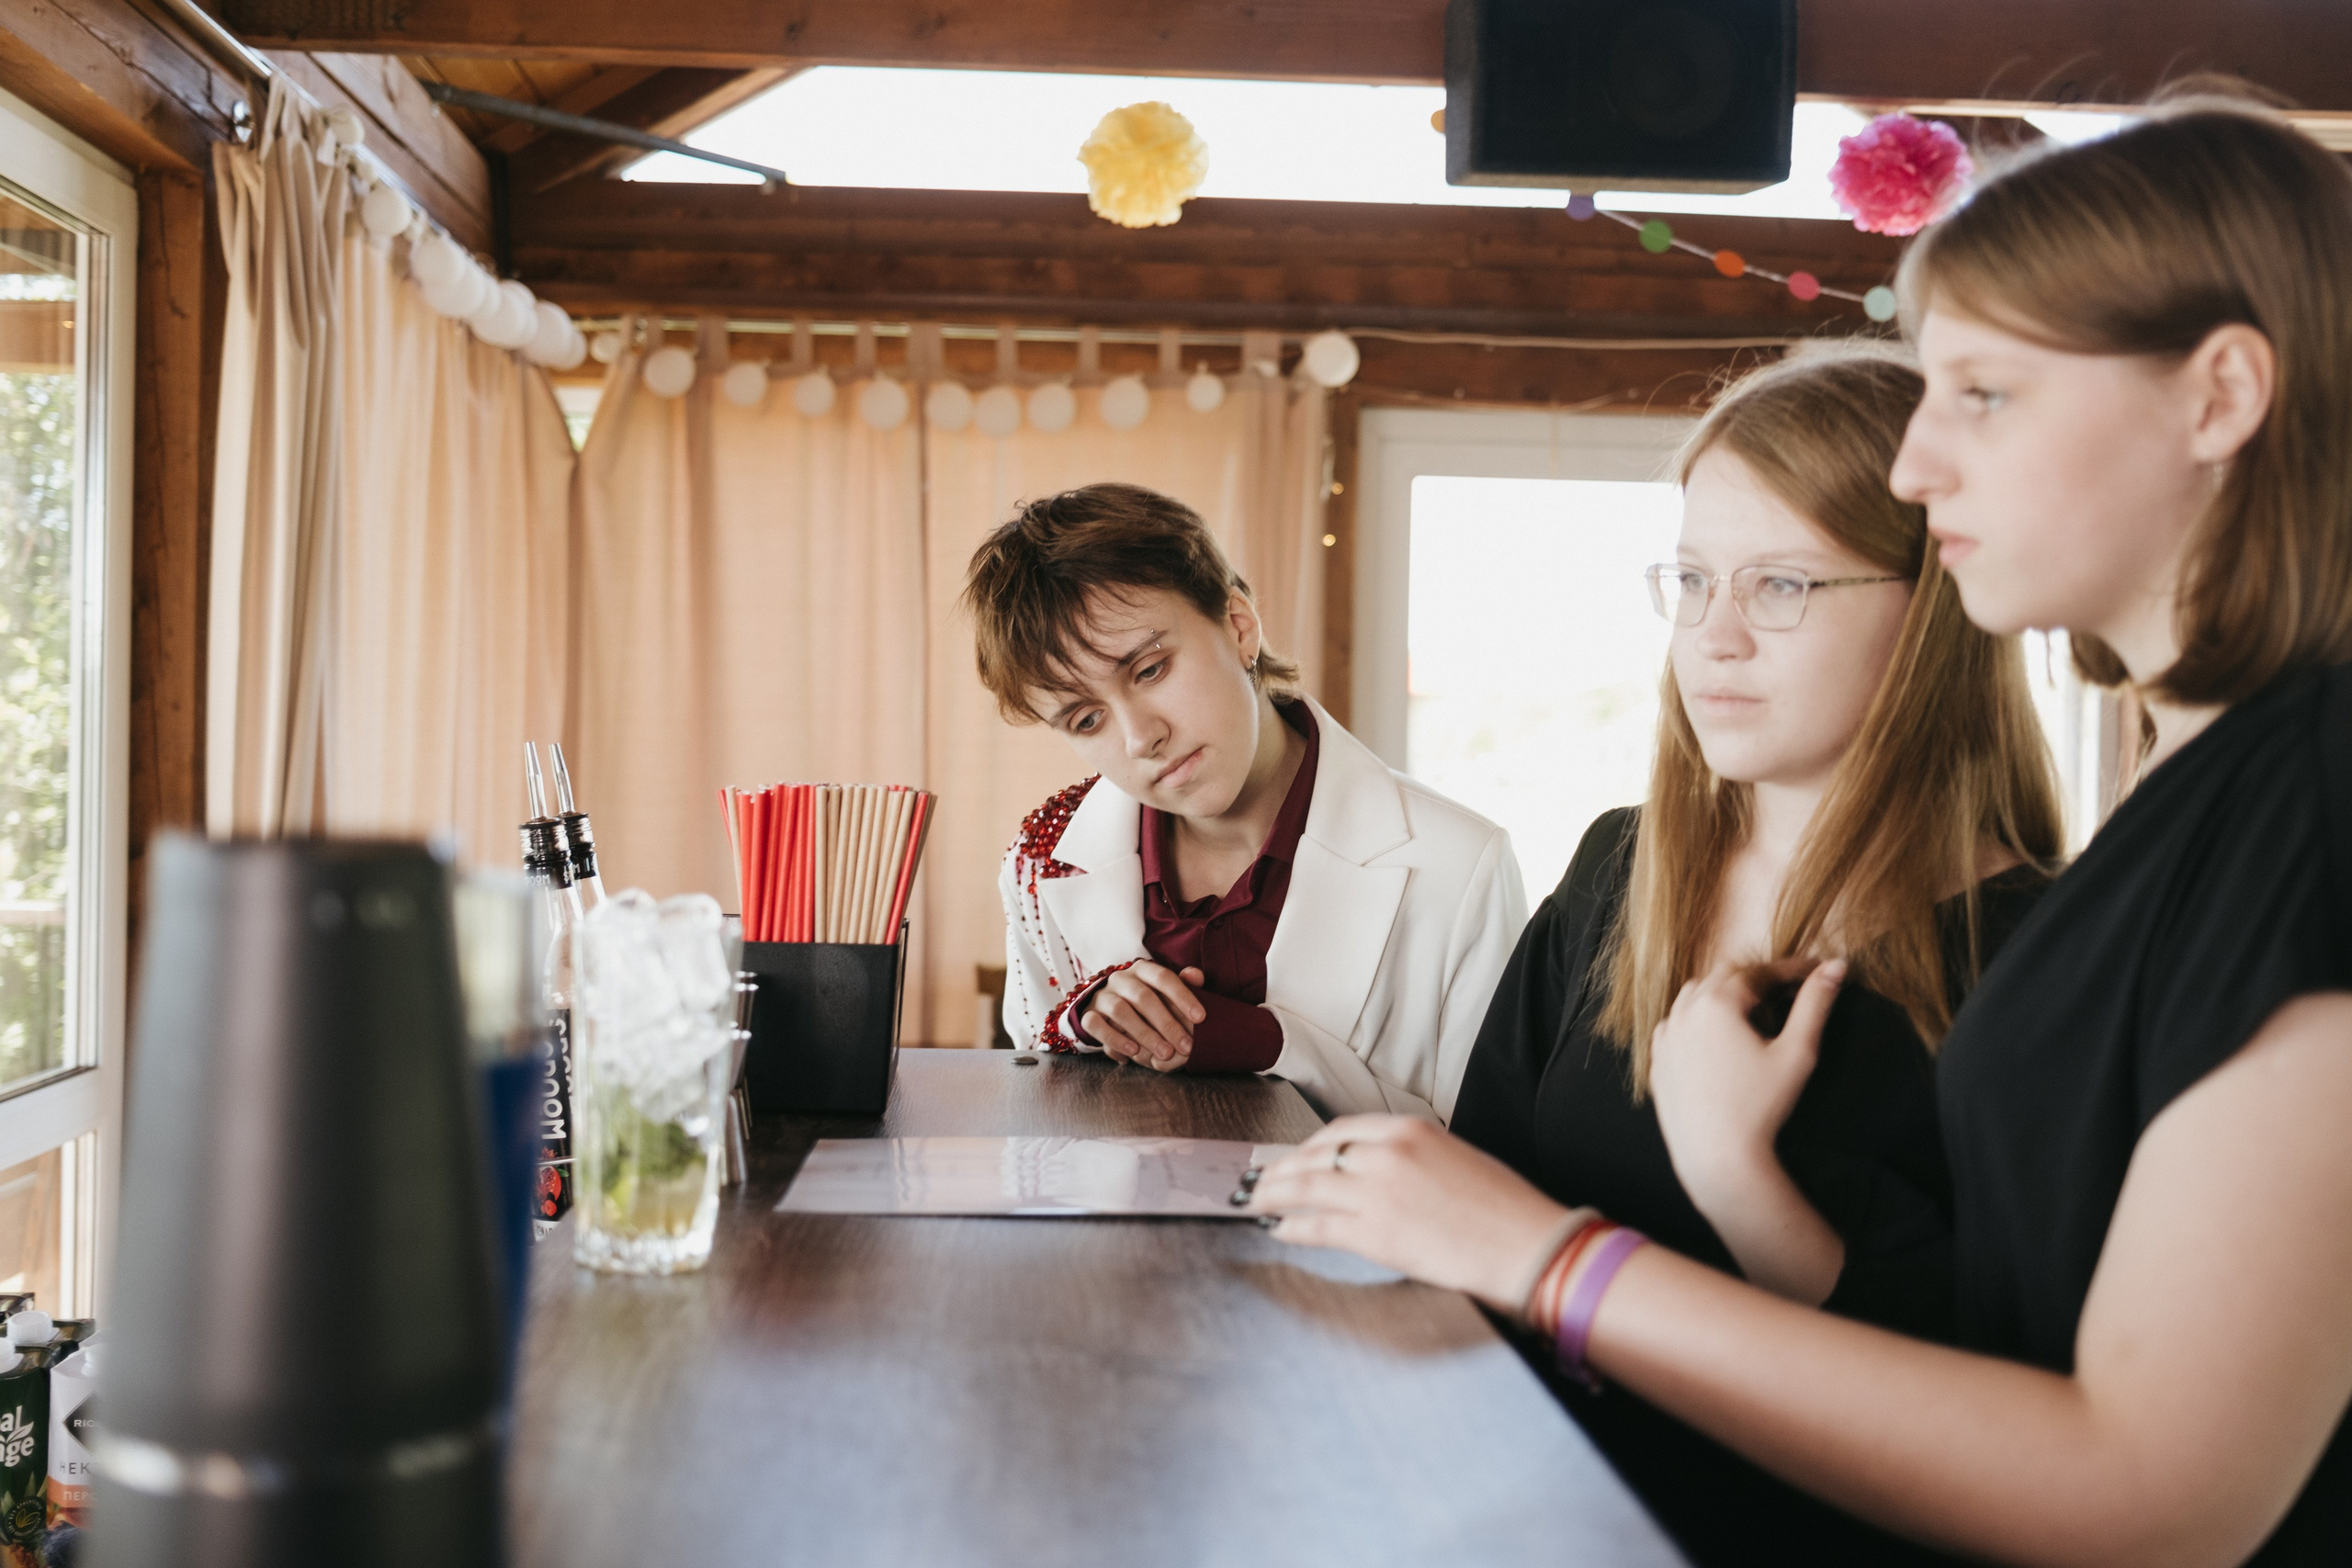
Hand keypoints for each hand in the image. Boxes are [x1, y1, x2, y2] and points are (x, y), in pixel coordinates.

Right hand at [1081, 963, 1207, 1070]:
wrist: (1107, 1007)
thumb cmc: (1147, 1001)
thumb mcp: (1165, 991)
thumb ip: (1183, 984)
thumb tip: (1197, 976)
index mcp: (1142, 969)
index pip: (1163, 977)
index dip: (1183, 996)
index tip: (1201, 1018)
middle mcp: (1120, 979)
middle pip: (1143, 997)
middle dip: (1167, 1023)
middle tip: (1185, 1046)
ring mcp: (1102, 996)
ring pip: (1120, 1011)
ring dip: (1145, 1033)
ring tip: (1164, 1053)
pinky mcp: (1088, 1014)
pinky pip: (1096, 1025)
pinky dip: (1115, 1039)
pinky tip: (1133, 1052)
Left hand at [1245, 1115, 1575, 1310]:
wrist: (1527, 1244)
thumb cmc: (1505, 1209)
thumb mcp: (1457, 1159)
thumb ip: (1414, 1157)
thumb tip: (1380, 1171)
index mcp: (1411, 1130)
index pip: (1342, 1130)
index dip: (1310, 1145)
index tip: (1296, 1155)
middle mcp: (1388, 1154)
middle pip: (1316, 1155)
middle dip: (1281, 1168)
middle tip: (1259, 1178)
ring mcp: (1377, 1193)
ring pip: (1306, 1187)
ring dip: (1274, 1194)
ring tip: (1254, 1201)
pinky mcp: (1374, 1233)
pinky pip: (1318, 1227)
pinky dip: (1292, 1228)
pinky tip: (1278, 1230)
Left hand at [1648, 958, 1843, 1206]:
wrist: (1717, 1156)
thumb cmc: (1761, 1107)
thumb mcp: (1797, 1052)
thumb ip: (1815, 1004)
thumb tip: (1836, 966)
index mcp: (1717, 1002)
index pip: (1761, 972)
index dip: (1792, 970)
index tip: (1816, 970)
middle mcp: (1684, 1011)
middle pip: (1725, 976)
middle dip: (1758, 978)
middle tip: (1788, 991)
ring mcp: (1666, 1036)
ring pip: (1696, 996)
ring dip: (1725, 995)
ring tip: (1754, 1013)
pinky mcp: (1657, 1060)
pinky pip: (1677, 1025)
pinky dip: (1699, 1021)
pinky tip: (1719, 1038)